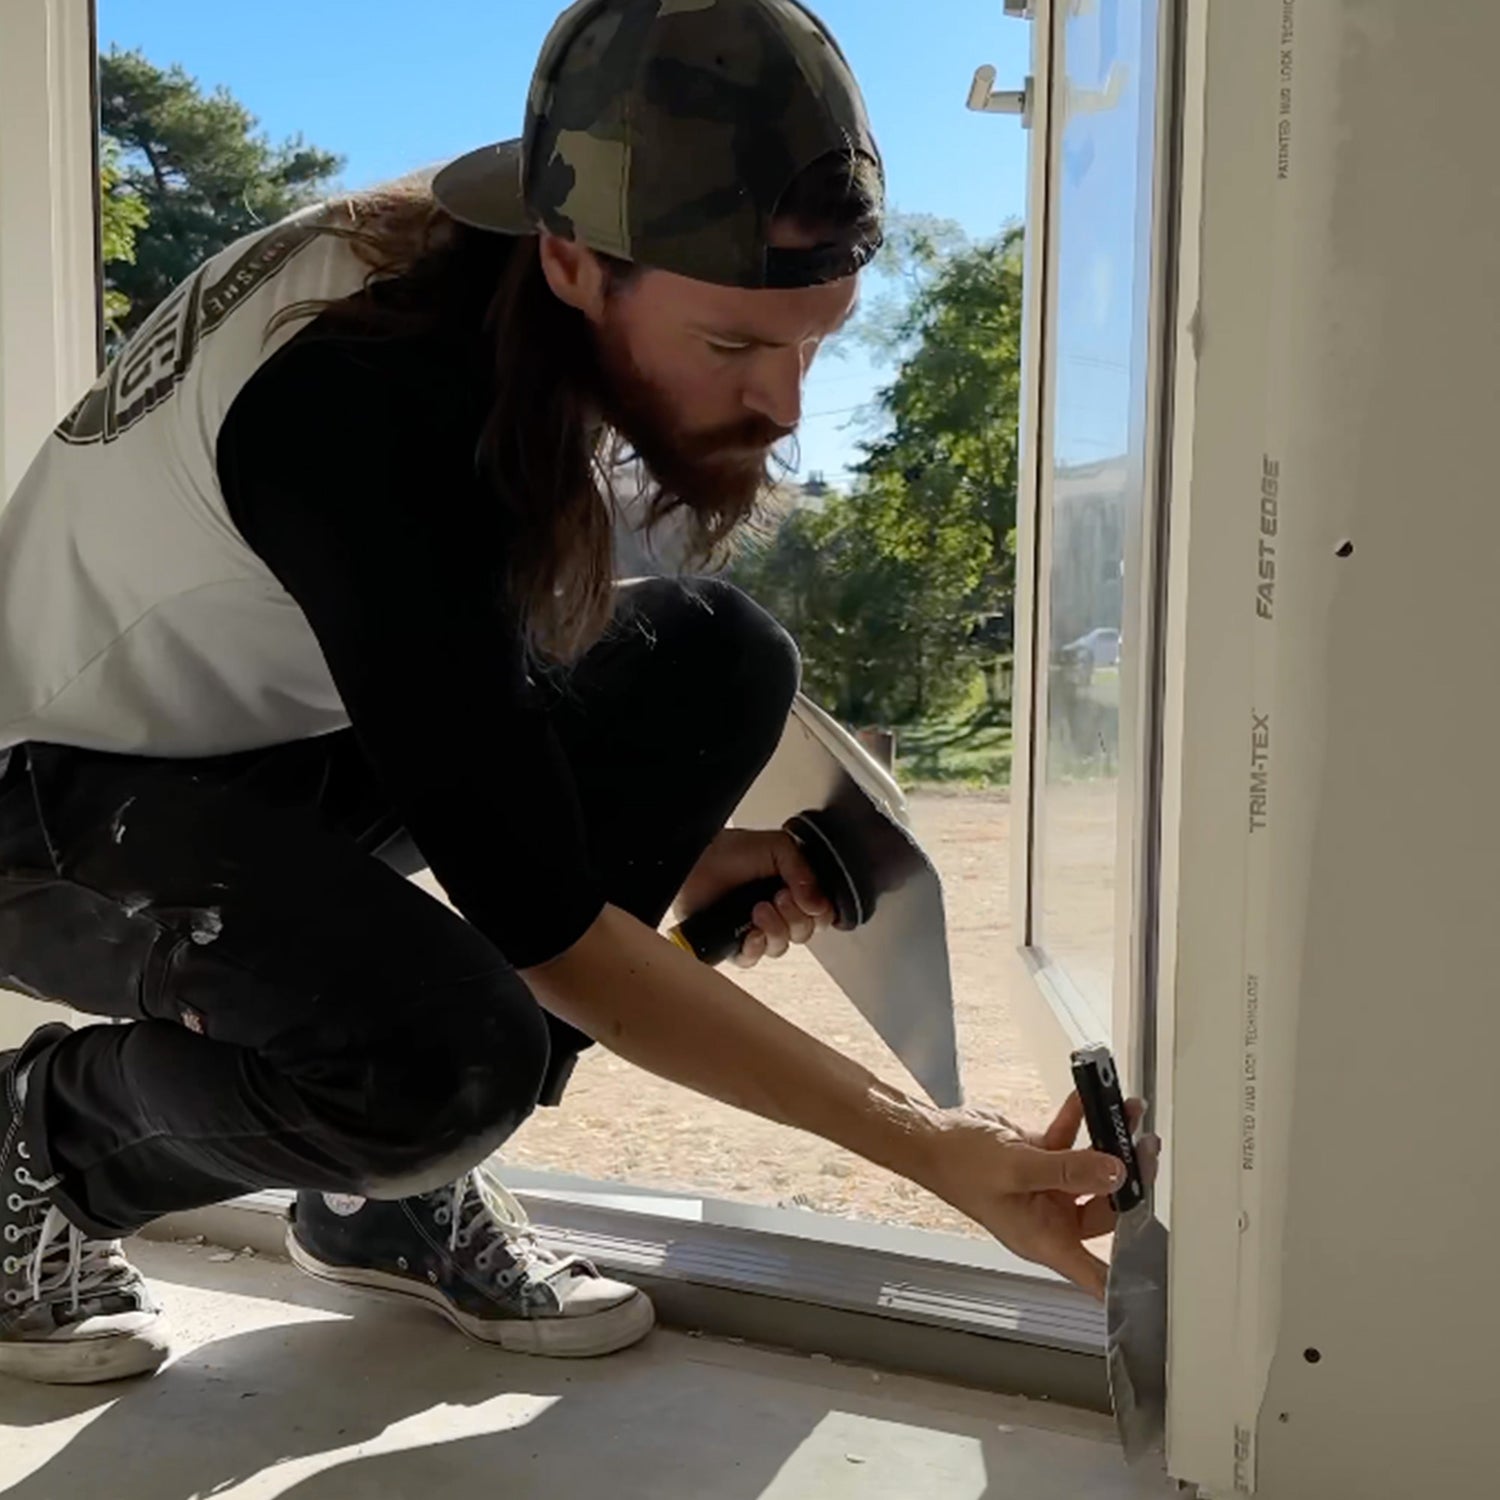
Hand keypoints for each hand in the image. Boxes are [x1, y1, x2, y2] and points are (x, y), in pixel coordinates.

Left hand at [675, 828, 832, 967]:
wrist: (695, 860)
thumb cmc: (731, 850)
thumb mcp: (778, 847)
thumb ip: (803, 872)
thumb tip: (819, 905)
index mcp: (794, 890)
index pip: (822, 915)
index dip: (818, 912)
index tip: (803, 896)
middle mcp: (778, 911)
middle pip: (804, 933)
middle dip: (795, 918)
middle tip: (779, 898)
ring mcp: (756, 928)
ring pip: (781, 948)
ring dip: (775, 930)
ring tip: (758, 909)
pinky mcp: (733, 943)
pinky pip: (752, 959)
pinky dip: (755, 949)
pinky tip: (751, 934)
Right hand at [918, 1092, 1160, 1298]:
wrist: (931, 1137)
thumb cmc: (958, 1166)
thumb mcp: (1017, 1170)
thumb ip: (1069, 1171)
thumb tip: (1115, 1171)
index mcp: (1045, 1239)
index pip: (1095, 1273)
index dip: (1126, 1282)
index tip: (1158, 1281)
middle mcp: (1050, 1218)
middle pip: (1107, 1208)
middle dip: (1129, 1177)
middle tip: (1145, 1149)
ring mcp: (1047, 1187)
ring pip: (1093, 1168)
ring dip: (1111, 1140)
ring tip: (1128, 1115)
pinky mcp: (1040, 1159)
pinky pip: (1071, 1140)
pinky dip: (1081, 1120)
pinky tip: (1089, 1099)